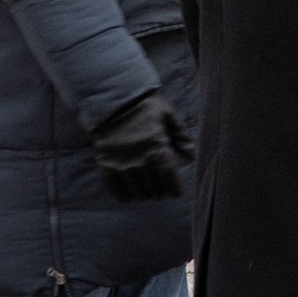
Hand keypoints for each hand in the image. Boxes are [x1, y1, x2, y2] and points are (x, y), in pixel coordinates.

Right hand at [89, 87, 191, 202]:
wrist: (112, 100)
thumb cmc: (144, 106)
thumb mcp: (168, 114)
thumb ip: (181, 135)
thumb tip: (191, 156)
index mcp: (156, 145)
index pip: (168, 175)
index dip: (173, 187)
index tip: (176, 193)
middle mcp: (139, 158)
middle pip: (153, 186)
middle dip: (160, 192)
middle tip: (162, 193)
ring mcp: (121, 163)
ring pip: (136, 190)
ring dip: (144, 195)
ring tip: (148, 194)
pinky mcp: (105, 165)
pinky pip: (115, 188)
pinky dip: (124, 195)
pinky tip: (129, 196)